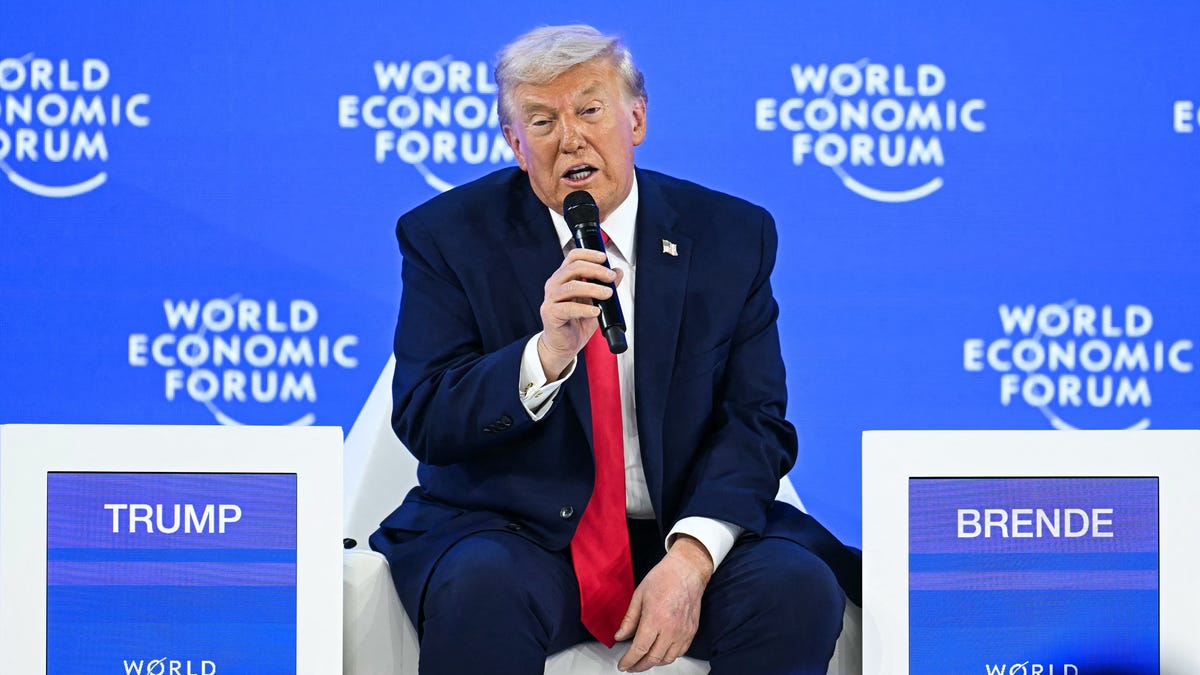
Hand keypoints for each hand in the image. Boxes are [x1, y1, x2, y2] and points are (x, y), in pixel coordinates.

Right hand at [537, 248, 622, 378]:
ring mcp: (551, 299)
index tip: (604, 258)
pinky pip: (567, 308)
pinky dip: (584, 309)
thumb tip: (617, 272)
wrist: (564, 345)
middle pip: (573, 268)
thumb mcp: (596, 302)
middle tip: (610, 277)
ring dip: (592, 288)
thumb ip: (605, 287)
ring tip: (607, 294)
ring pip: (571, 287)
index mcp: (564, 278)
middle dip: (595, 270)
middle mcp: (555, 285)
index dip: (589, 254)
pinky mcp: (550, 314)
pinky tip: (596, 311)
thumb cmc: (576, 322)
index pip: (573, 257)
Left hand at [614, 536, 713, 671]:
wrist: (687, 570)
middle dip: (639, 666)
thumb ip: (629, 620)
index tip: (623, 665)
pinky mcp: (691, 631)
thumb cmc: (663, 578)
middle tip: (631, 666)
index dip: (629, 661)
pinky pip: (680, 652)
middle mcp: (671, 629)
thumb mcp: (639, 596)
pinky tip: (660, 652)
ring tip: (644, 660)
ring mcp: (683, 632)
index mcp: (655, 619)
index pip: (639, 649)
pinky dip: (668, 656)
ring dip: (654, 663)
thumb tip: (620, 636)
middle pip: (653, 659)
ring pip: (667, 659)